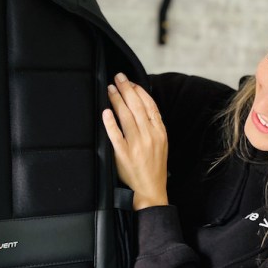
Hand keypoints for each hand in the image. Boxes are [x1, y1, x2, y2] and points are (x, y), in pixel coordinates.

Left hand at [102, 74, 168, 210]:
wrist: (151, 189)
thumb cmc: (154, 166)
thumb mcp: (161, 143)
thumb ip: (153, 126)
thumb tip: (141, 105)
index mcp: (160, 132)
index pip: (149, 106)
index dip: (139, 91)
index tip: (131, 82)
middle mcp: (149, 136)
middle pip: (136, 107)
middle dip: (126, 89)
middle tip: (118, 77)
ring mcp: (136, 145)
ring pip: (126, 117)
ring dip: (117, 100)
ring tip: (110, 89)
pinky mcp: (124, 155)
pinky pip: (115, 135)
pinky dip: (110, 122)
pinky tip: (106, 112)